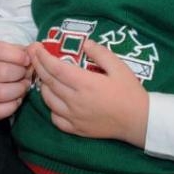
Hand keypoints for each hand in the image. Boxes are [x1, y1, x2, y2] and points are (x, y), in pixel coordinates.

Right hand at [0, 41, 32, 118]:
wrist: (3, 76)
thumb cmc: (14, 63)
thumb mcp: (20, 52)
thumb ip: (30, 50)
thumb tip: (37, 48)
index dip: (17, 56)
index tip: (27, 60)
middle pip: (1, 72)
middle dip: (20, 74)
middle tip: (26, 75)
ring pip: (0, 93)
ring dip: (18, 90)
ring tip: (24, 86)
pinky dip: (13, 105)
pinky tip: (18, 98)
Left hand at [29, 39, 148, 146]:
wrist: (141, 122)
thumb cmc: (130, 92)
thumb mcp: (119, 67)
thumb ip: (100, 53)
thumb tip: (85, 44)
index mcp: (85, 83)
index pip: (55, 68)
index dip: (42, 56)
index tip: (36, 47)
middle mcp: (75, 101)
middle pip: (48, 81)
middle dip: (37, 65)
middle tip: (32, 54)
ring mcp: (74, 117)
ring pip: (48, 100)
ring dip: (42, 85)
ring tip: (44, 74)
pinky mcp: (77, 129)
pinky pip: (55, 119)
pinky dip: (51, 107)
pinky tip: (54, 99)